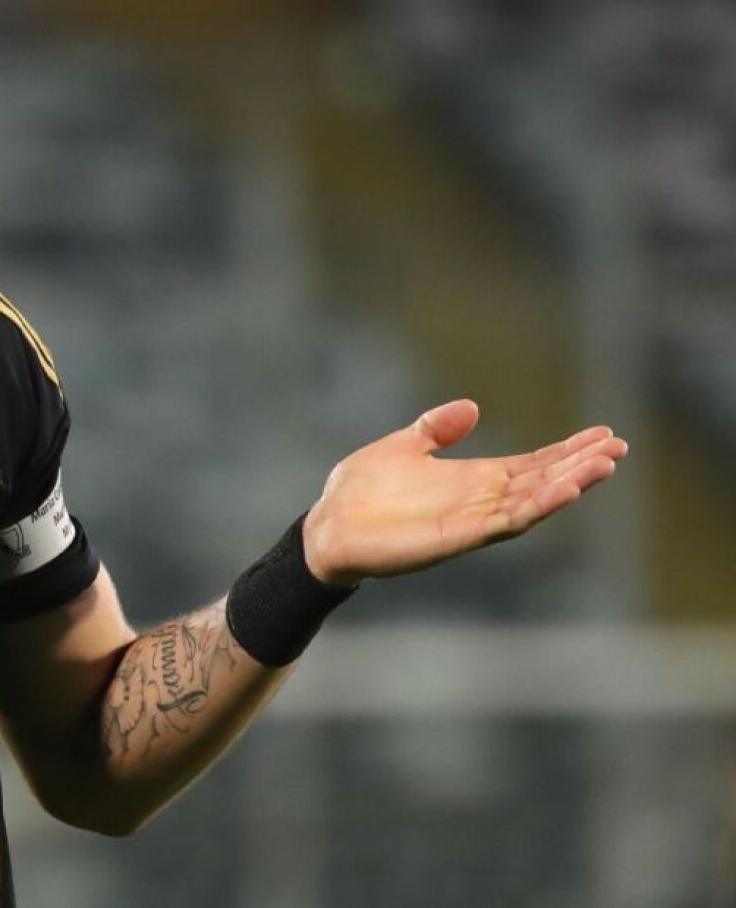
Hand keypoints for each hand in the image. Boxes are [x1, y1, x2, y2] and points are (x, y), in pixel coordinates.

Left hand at [302, 399, 628, 586]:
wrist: (326, 528)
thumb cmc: (360, 492)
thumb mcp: (403, 446)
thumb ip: (437, 429)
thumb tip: (472, 407)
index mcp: (472, 480)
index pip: (532, 464)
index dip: (566, 451)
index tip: (603, 435)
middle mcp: (479, 501)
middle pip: (542, 481)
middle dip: (580, 465)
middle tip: (619, 447)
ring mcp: (470, 521)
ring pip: (531, 502)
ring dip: (568, 484)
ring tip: (602, 466)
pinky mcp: (455, 537)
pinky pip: (504, 523)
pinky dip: (534, 507)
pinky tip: (562, 492)